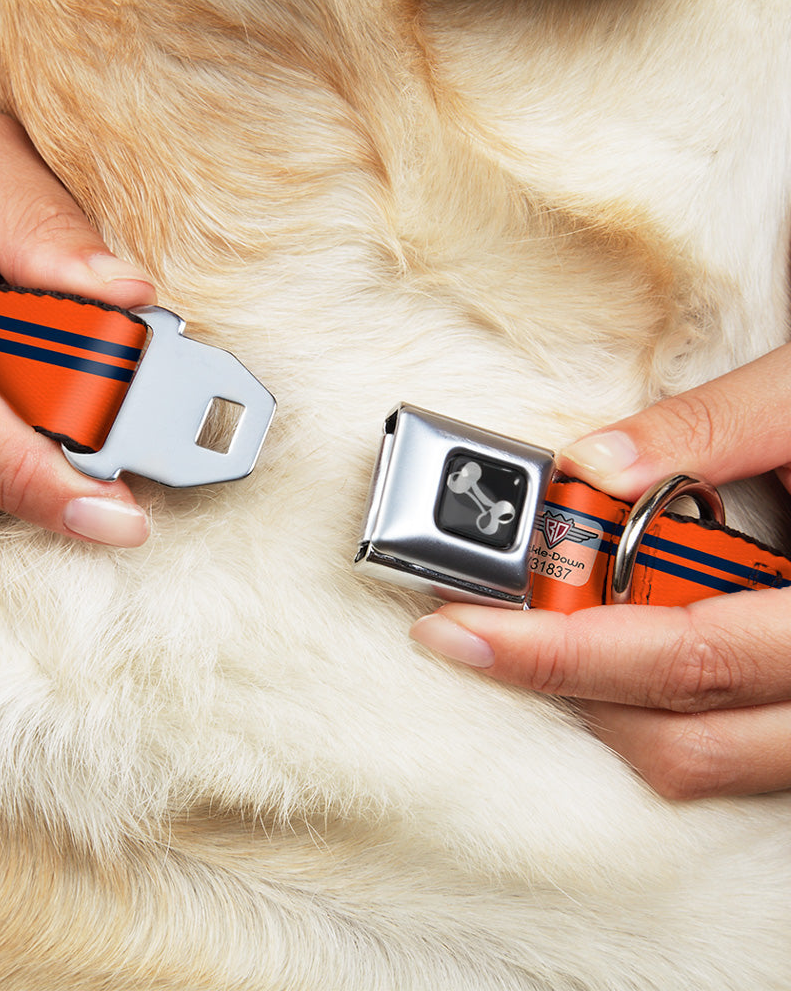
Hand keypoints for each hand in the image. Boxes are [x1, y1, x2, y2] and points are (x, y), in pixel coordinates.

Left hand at [411, 342, 790, 798]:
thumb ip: (710, 427)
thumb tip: (591, 464)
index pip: (683, 657)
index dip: (557, 652)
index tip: (457, 629)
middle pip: (683, 737)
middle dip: (563, 685)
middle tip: (479, 628)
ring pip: (707, 762)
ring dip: (608, 704)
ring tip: (544, 632)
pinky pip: (733, 752)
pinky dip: (660, 709)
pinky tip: (622, 646)